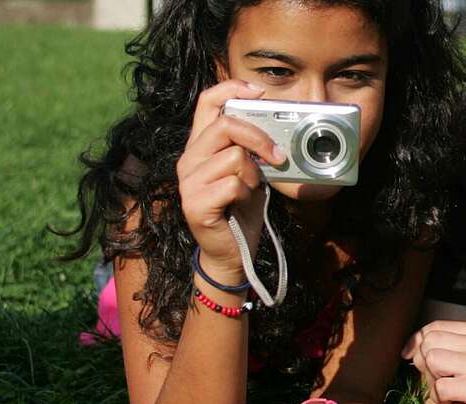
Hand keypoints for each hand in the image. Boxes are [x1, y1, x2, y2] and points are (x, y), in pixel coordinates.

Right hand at [177, 79, 288, 282]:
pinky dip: (246, 193)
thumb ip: (251, 148)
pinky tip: (240, 203)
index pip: (207, 101)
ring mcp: (188, 181)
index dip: (232, 88)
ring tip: (250, 189)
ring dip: (253, 174)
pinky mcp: (194, 203)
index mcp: (200, 145)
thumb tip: (277, 129)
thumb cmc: (240, 209)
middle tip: (277, 155)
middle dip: (259, 138)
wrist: (230, 253)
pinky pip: (232, 184)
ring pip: (234, 157)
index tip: (260, 92)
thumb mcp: (249, 171)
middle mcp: (189, 159)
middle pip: (226, 125)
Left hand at [402, 321, 465, 403]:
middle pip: (429, 342)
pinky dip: (442, 398)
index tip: (411, 356)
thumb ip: (463, 347)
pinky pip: (441, 387)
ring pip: (432, 361)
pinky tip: (455, 402)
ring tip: (449, 391)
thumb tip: (421, 351)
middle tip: (437, 380)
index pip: (435, 326)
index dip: (417, 341)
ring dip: (433, 381)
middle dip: (424, 363)